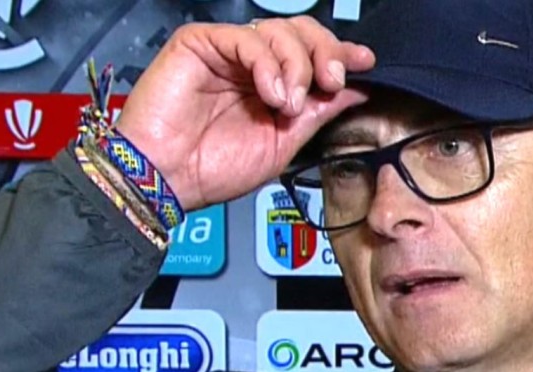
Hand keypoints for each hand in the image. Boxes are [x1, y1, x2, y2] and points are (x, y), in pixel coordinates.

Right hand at [114, 17, 374, 210]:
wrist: (168, 179)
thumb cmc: (214, 167)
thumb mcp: (282, 143)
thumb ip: (317, 112)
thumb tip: (355, 91)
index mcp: (271, 85)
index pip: (311, 54)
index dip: (339, 53)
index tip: (364, 62)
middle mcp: (252, 64)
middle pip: (301, 32)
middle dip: (325, 53)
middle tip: (331, 81)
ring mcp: (227, 52)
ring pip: (280, 31)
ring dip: (296, 66)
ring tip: (287, 104)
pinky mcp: (201, 43)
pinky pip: (247, 39)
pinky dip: (268, 64)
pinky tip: (270, 94)